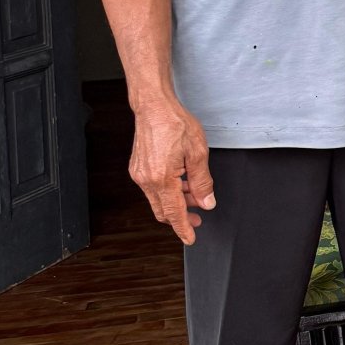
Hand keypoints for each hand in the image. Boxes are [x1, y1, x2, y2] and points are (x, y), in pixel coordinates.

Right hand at [129, 95, 213, 244]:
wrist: (154, 107)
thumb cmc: (174, 123)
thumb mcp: (198, 153)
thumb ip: (203, 182)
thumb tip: (207, 202)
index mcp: (162, 178)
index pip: (174, 212)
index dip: (183, 228)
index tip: (190, 238)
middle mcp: (146, 179)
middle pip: (163, 210)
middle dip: (181, 217)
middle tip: (198, 218)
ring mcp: (139, 174)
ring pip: (158, 200)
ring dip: (176, 202)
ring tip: (195, 196)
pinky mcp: (138, 168)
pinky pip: (153, 189)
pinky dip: (168, 191)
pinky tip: (182, 183)